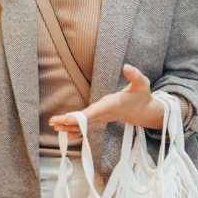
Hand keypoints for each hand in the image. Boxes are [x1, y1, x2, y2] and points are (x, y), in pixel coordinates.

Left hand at [49, 64, 164, 135]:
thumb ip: (135, 75)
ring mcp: (102, 119)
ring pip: (83, 125)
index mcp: (111, 105)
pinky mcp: (100, 119)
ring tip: (53, 125)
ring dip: (68, 127)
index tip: (68, 119)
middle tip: (53, 123)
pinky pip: (86, 127)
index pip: (93, 113)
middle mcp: (104, 114)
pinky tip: (63, 131)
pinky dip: (75, 129)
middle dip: (69, 123)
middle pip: (84, 121)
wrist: (144, 112)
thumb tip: (126, 67)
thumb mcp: (142, 83)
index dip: (80, 117)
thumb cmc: (141, 96)